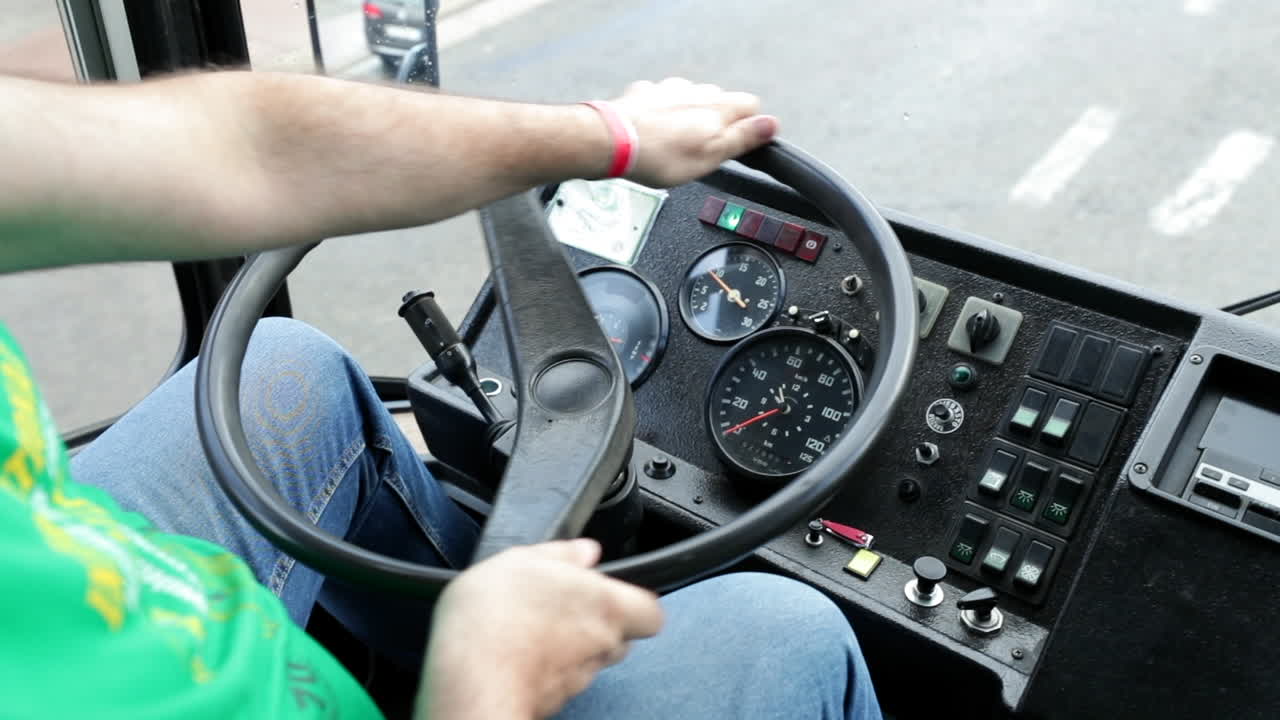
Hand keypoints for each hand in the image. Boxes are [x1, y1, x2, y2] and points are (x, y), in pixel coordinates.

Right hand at [418, 539, 663, 719]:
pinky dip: (544, 667)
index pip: (651, 612)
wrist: (471, 680)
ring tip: (530, 628)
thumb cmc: (497, 618)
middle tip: (560, 605)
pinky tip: (514, 653)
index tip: (607, 590)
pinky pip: (559, 679)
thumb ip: (562, 553)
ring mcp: (579, 678)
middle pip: (618, 635)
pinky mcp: (554, 700)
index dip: (634, 602)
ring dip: (568, 645)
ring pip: (588, 659)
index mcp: (606, 605)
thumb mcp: (522, 560)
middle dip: (594, 622)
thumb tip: (585, 551)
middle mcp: (601, 645)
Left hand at [610, 77, 778, 186]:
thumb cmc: (659, 155)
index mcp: (718, 107)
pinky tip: (654, 132)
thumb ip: (743, 138)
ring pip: (691, 99)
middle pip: (720, 102)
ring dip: (689, 117)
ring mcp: (668, 90)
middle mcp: (696, 91)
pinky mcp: (644, 94)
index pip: (751, 106)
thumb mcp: (711, 156)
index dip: (748, 127)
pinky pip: (662, 100)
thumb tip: (771, 125)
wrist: (611, 142)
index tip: (738, 145)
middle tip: (703, 151)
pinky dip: (663, 114)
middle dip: (716, 123)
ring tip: (675, 145)